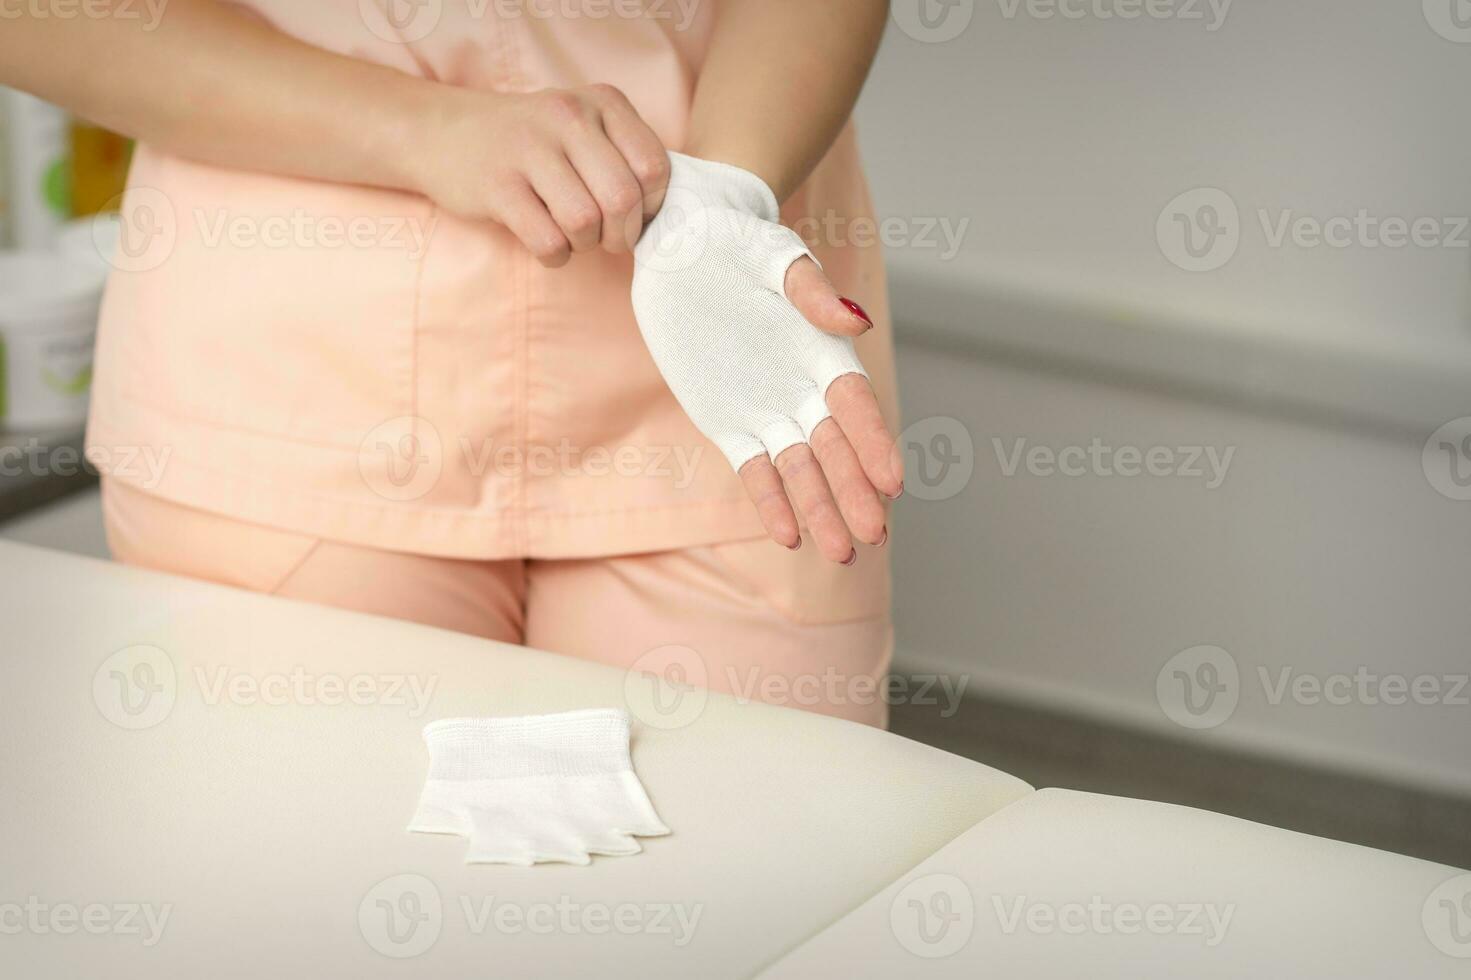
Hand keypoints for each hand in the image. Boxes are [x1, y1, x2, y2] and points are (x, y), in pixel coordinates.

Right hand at [415, 85, 669, 266]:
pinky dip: (555, 255)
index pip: (654, 167)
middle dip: (620, 234)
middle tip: (604, 237)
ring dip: (584, 244)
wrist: (442, 132)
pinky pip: (548, 241)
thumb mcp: (584, 128)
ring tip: (570, 232)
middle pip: (623, 199)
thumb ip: (626, 158)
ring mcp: (529, 148)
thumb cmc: (531, 143)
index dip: (651, 207)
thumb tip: (666, 220)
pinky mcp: (497, 186)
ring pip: (585, 222)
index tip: (631, 216)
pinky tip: (545, 241)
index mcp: (602, 102)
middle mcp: (568, 116)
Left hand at [743, 257, 902, 562]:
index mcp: (824, 349)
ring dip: (819, 508)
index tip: (892, 481)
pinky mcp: (728, 422)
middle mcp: (802, 387)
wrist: (680, 244)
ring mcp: (767, 408)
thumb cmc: (735, 240)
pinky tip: (789, 535)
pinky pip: (754, 469)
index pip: (855, 405)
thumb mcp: (772, 256)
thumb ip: (811, 292)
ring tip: (840, 552)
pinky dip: (771, 500)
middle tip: (874, 535)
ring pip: (800, 469)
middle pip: (834, 449)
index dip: (874, 442)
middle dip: (853, 492)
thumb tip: (856, 321)